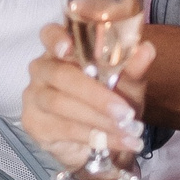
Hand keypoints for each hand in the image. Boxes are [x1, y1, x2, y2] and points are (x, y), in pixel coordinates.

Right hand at [22, 23, 153, 168]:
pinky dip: (95, 136)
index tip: (68, 48)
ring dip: (98, 118)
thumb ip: (133, 67)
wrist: (103, 144)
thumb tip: (146, 49)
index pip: (49, 34)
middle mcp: (42, 69)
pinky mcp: (34, 123)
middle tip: (125, 112)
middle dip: (95, 94)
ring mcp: (34, 96)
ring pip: (60, 104)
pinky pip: (64, 128)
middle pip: (60, 74)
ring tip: (128, 130)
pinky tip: (117, 141)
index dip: (56, 39)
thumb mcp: (128, 85)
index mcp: (62, 50)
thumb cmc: (112, 104)